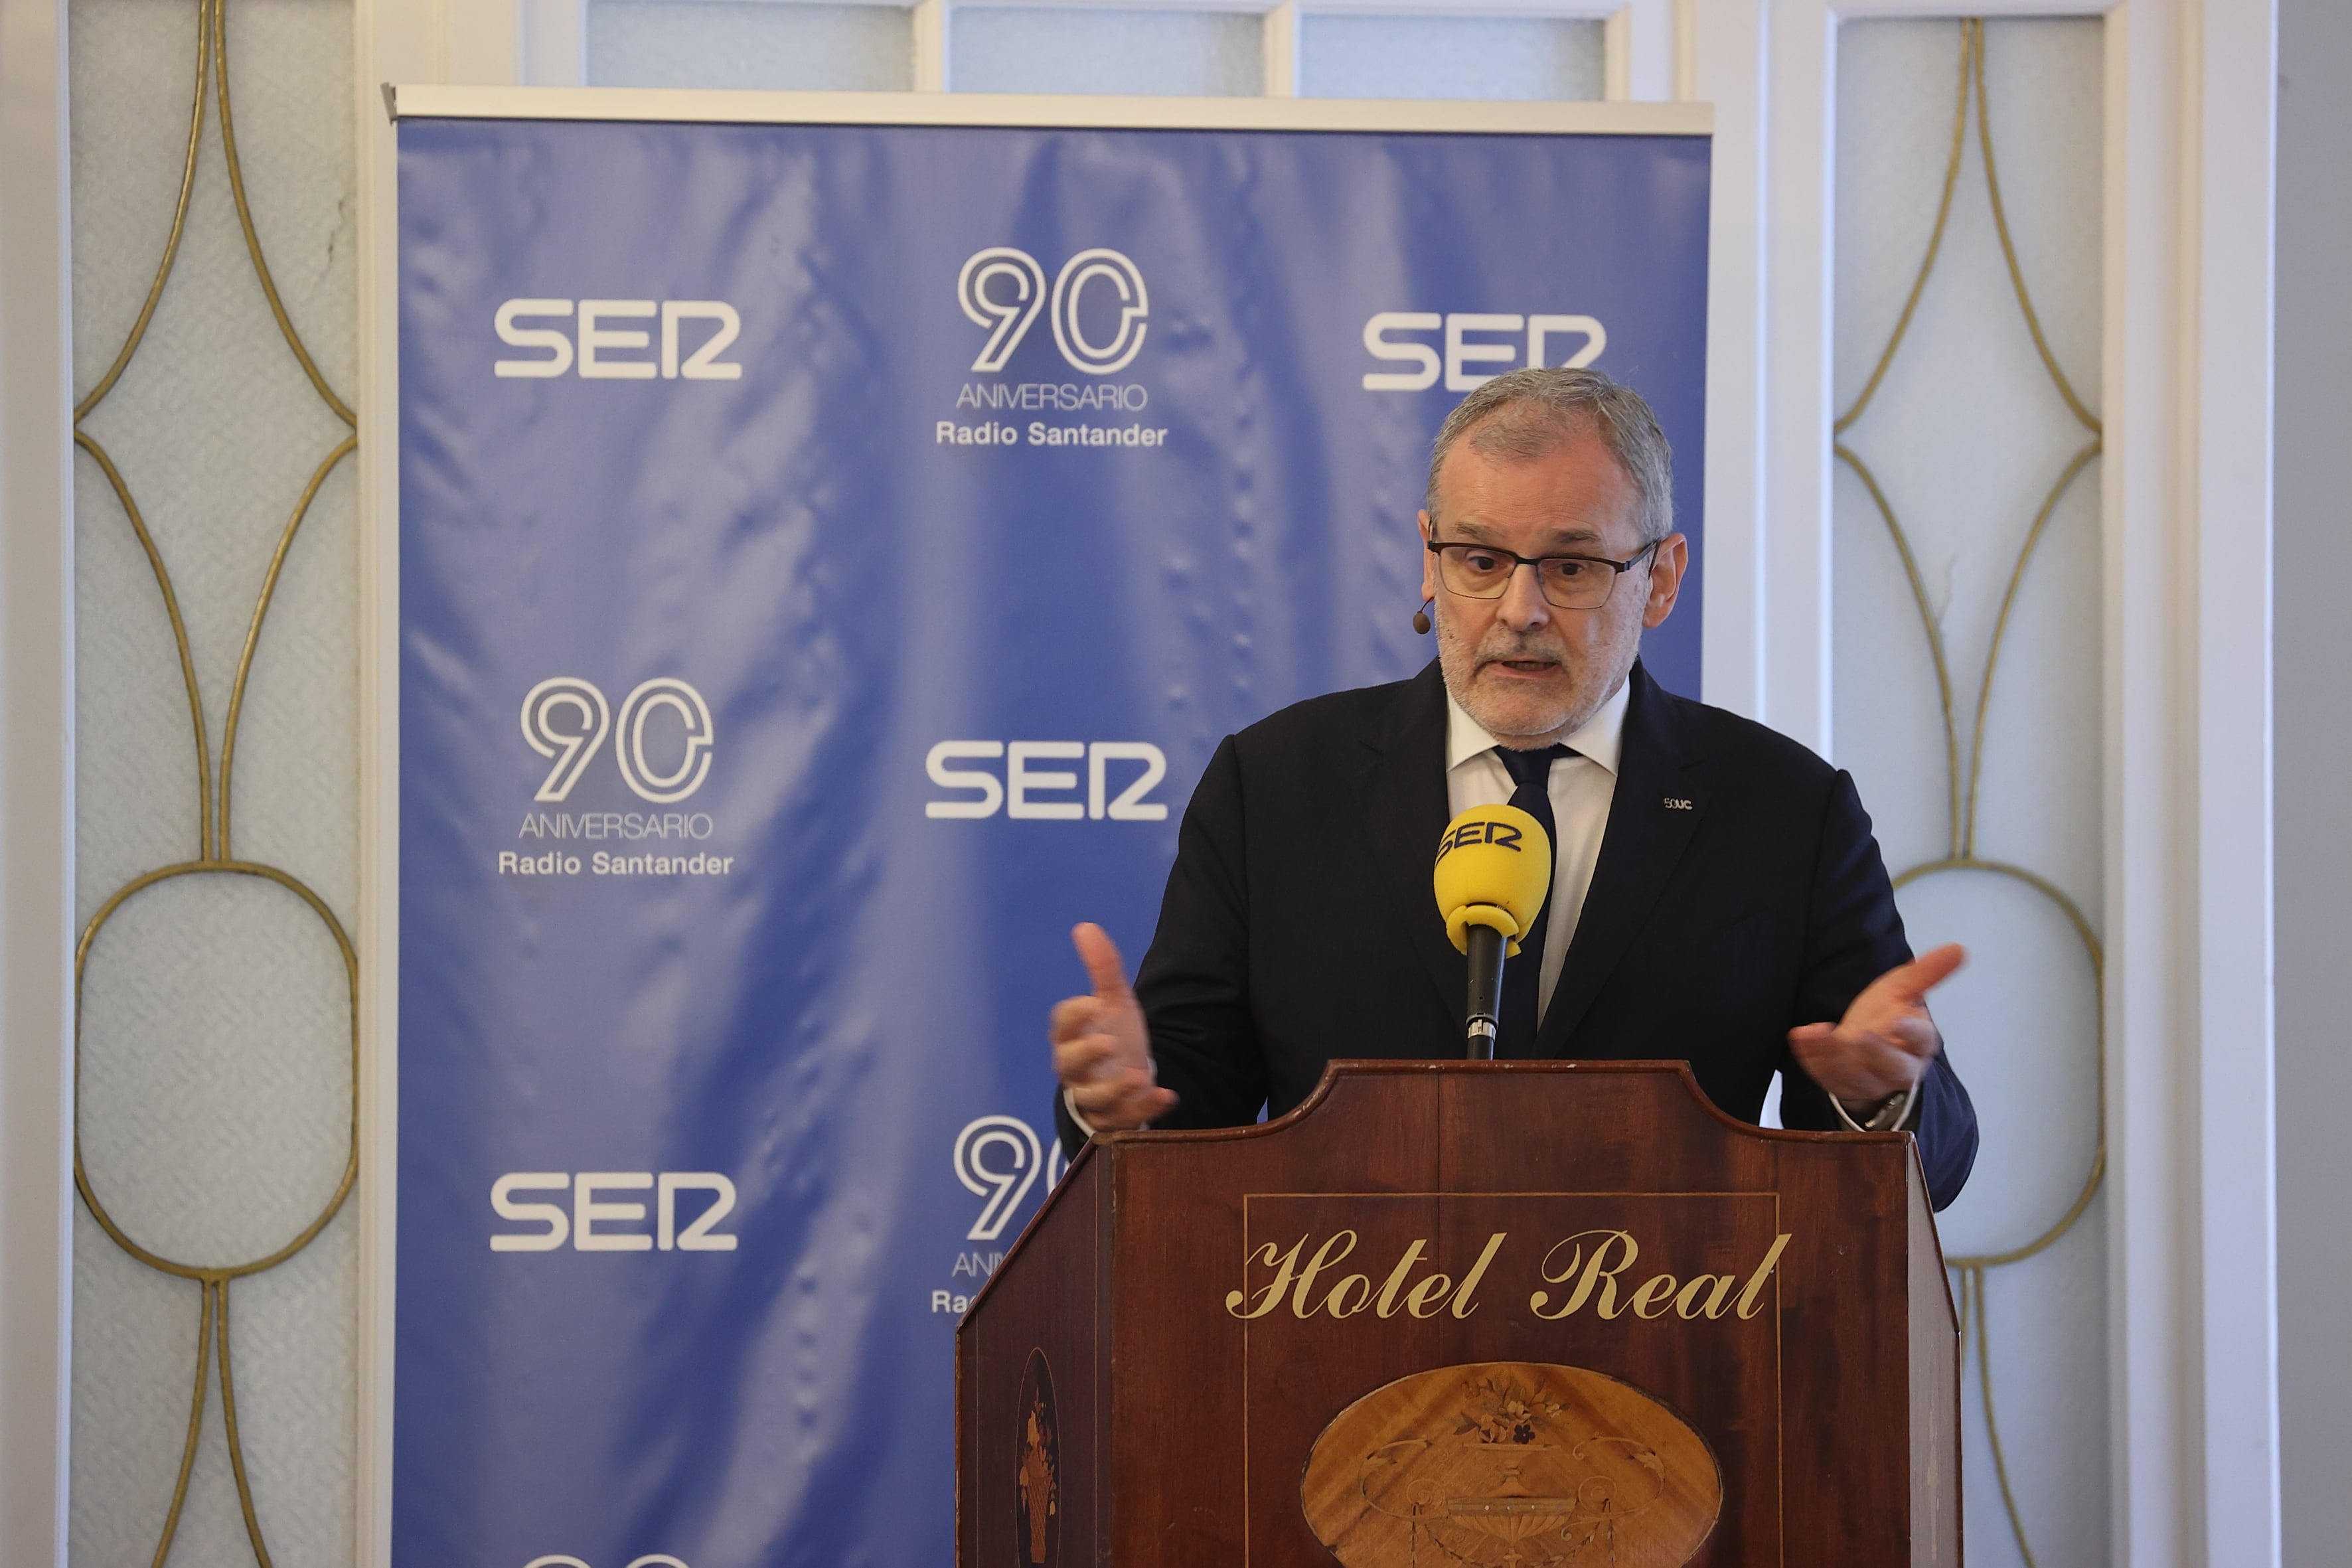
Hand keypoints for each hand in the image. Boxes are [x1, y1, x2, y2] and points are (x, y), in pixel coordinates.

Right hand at [1048, 923, 1176, 1130]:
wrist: (1129, 1078)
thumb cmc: (1113, 1036)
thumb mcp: (1113, 1002)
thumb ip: (1102, 968)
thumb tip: (1085, 927)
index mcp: (1071, 1036)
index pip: (1062, 1024)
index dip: (1075, 1015)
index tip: (1094, 1003)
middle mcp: (1076, 1069)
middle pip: (1067, 1064)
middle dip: (1086, 1054)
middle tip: (1109, 1042)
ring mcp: (1093, 1096)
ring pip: (1092, 1098)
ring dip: (1114, 1089)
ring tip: (1136, 1075)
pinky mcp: (1112, 1119)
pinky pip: (1122, 1120)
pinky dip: (1144, 1109)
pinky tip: (1166, 1095)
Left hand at [1787, 943, 1965, 1104]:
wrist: (1864, 1044)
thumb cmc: (1888, 1014)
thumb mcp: (1903, 989)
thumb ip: (1927, 973)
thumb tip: (1959, 948)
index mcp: (1920, 1042)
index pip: (1922, 1040)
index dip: (1911, 1031)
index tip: (1897, 1019)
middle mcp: (1900, 1067)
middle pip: (1895, 1068)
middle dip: (1877, 1053)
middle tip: (1859, 1036)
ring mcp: (1872, 1081)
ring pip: (1859, 1077)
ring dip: (1836, 1056)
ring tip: (1819, 1032)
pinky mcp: (1846, 1087)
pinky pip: (1830, 1079)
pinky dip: (1813, 1060)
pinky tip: (1801, 1037)